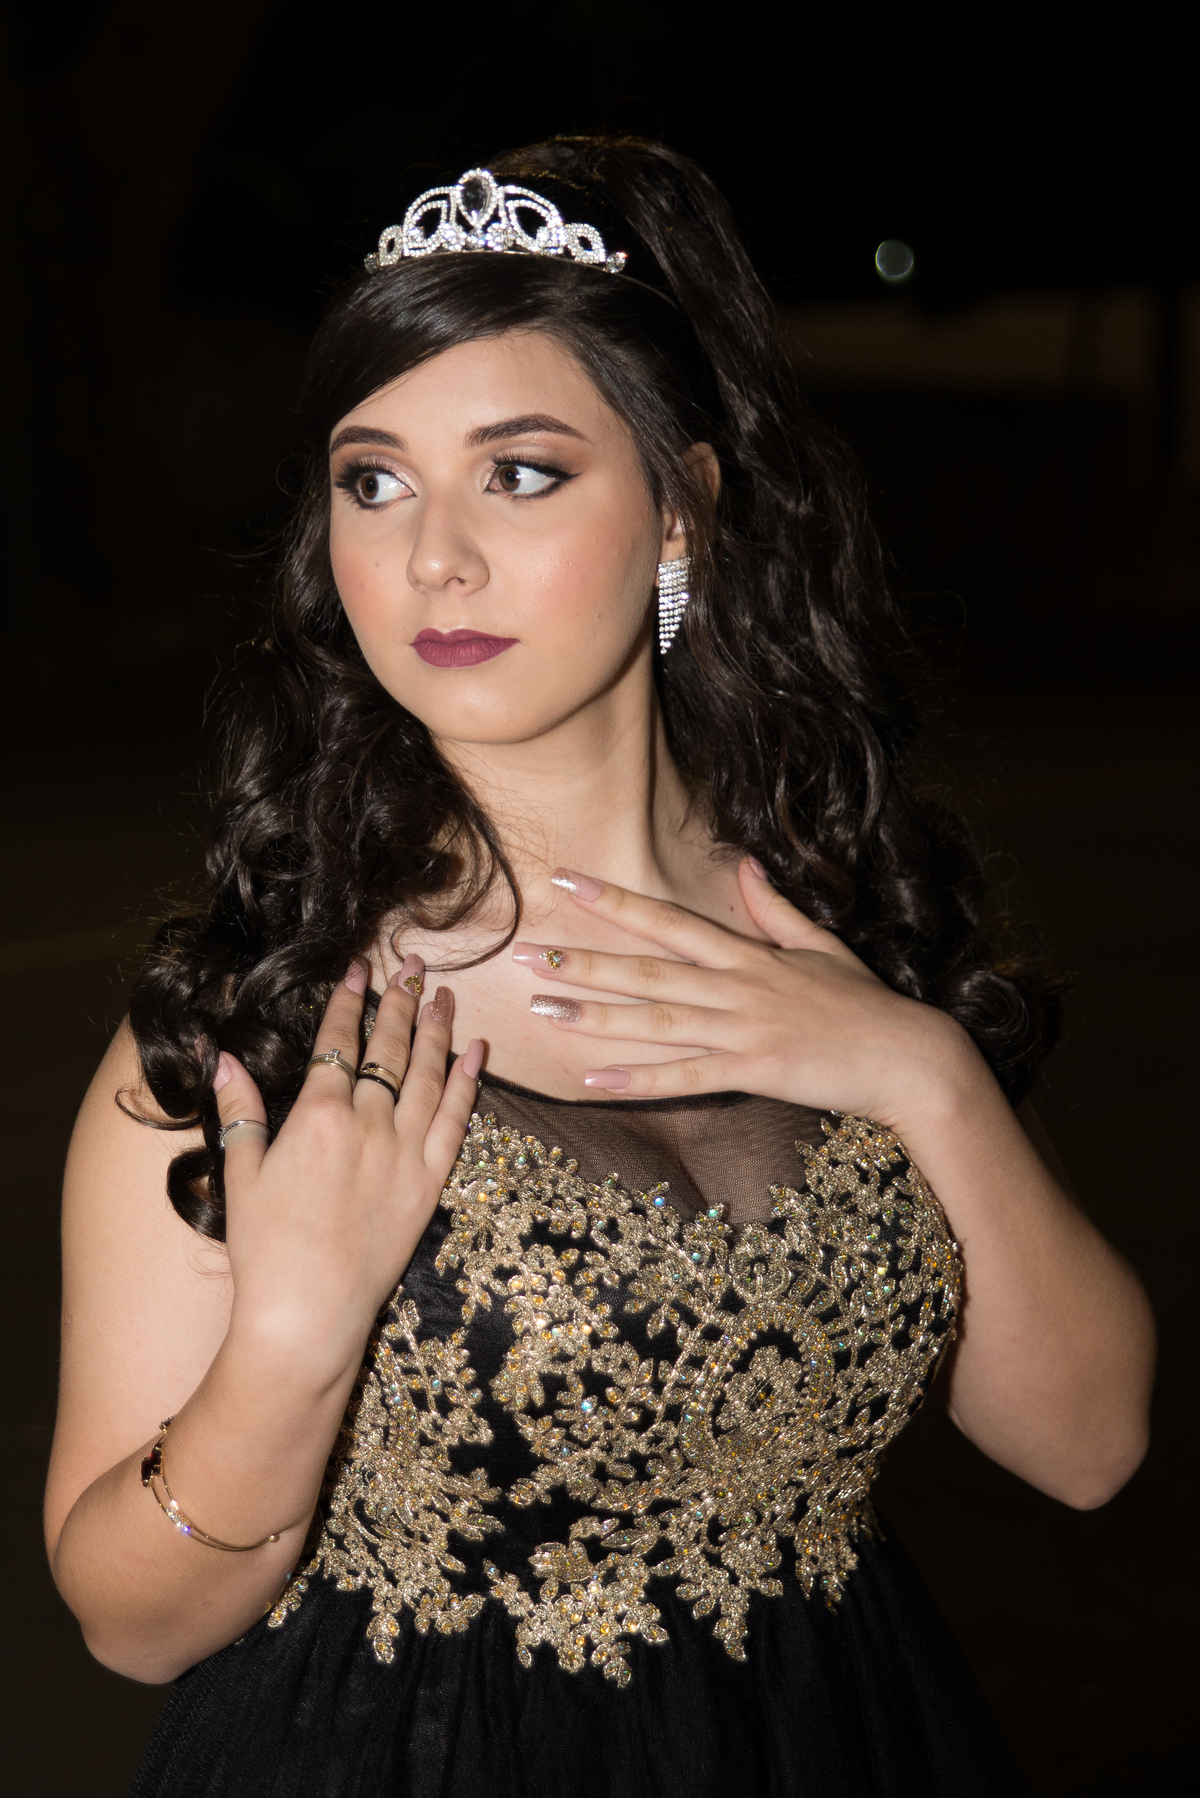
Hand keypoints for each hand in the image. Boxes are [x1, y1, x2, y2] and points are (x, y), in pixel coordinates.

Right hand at [211, 958, 482, 1374]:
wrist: (307, 1314)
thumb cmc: (265, 1248)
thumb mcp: (242, 1172)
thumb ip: (240, 1110)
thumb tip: (223, 1058)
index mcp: (319, 1115)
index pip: (338, 1042)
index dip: (348, 1002)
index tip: (358, 969)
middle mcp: (368, 1124)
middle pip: (390, 1047)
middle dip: (400, 1000)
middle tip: (412, 964)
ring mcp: (405, 1152)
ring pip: (429, 1073)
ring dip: (437, 1029)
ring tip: (443, 994)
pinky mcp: (431, 1183)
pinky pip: (457, 1119)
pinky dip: (470, 1081)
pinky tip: (478, 1051)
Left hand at [516, 860, 970, 1125]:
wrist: (910, 1057)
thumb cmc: (864, 1003)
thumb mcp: (820, 945)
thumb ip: (774, 908)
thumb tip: (744, 864)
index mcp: (747, 954)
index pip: (667, 919)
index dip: (613, 899)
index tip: (564, 881)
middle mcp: (737, 986)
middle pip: (646, 968)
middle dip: (581, 959)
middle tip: (522, 954)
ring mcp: (744, 1029)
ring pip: (655, 1020)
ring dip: (594, 1016)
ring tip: (541, 1011)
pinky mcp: (756, 1072)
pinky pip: (687, 1078)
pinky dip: (639, 1079)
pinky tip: (592, 1080)